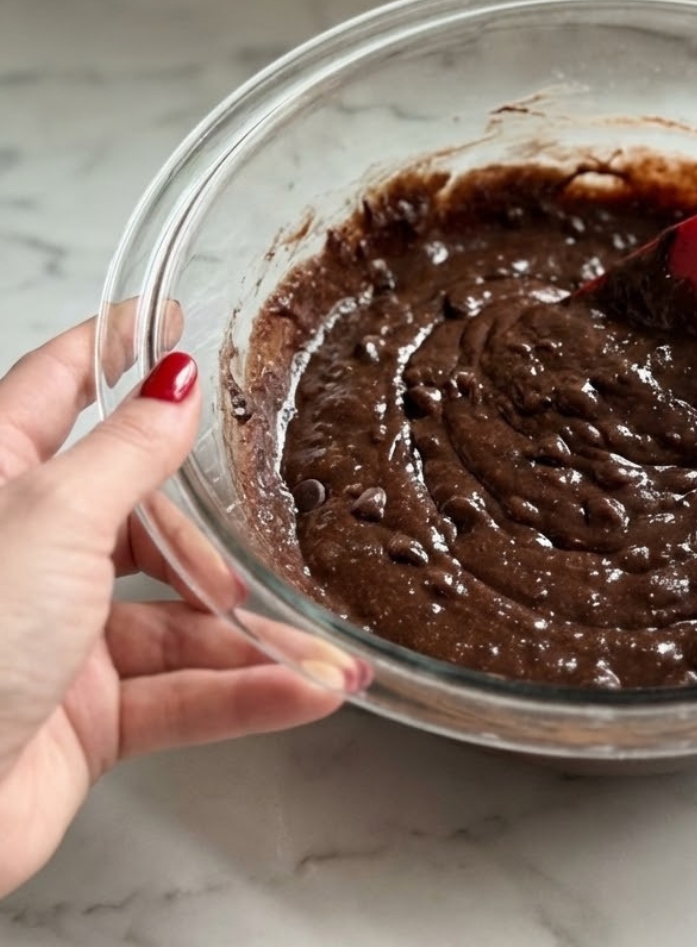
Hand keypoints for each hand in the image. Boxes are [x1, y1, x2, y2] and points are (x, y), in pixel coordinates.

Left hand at [0, 319, 348, 896]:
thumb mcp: (50, 517)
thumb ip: (126, 450)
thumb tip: (173, 383)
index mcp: (3, 482)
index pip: (61, 389)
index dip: (117, 349)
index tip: (170, 319)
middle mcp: (29, 553)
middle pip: (146, 522)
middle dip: (213, 552)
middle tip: (261, 566)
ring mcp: (58, 640)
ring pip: (179, 622)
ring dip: (254, 643)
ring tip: (323, 656)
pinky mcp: (83, 717)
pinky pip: (181, 697)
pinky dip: (245, 697)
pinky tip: (304, 693)